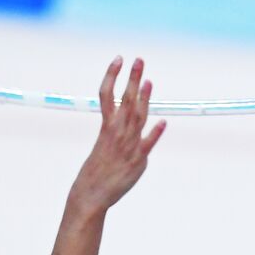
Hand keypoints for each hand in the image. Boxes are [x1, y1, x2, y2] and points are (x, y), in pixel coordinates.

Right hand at [70, 56, 167, 210]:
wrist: (91, 195)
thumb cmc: (96, 172)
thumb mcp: (104, 147)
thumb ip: (119, 135)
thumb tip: (134, 130)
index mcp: (105, 128)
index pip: (107, 95)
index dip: (112, 75)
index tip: (118, 59)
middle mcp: (116, 133)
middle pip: (126, 100)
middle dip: (133, 79)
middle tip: (139, 60)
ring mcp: (127, 146)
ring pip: (137, 117)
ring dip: (144, 99)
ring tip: (149, 81)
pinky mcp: (137, 161)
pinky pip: (147, 144)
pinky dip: (154, 133)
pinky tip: (163, 122)